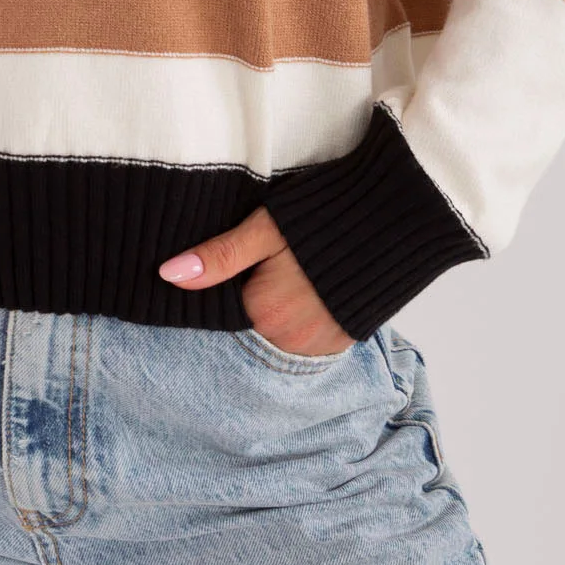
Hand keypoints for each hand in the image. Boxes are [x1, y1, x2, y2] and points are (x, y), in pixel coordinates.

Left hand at [158, 206, 354, 356]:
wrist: (396, 220)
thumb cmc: (324, 217)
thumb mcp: (265, 230)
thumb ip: (218, 256)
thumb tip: (168, 274)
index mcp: (264, 314)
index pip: (225, 306)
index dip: (229, 279)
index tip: (244, 257)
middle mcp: (291, 341)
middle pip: (252, 320)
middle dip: (255, 292)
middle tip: (273, 259)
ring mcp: (321, 346)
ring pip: (280, 329)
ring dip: (280, 305)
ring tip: (294, 269)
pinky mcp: (344, 342)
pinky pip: (308, 334)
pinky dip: (304, 313)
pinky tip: (311, 284)